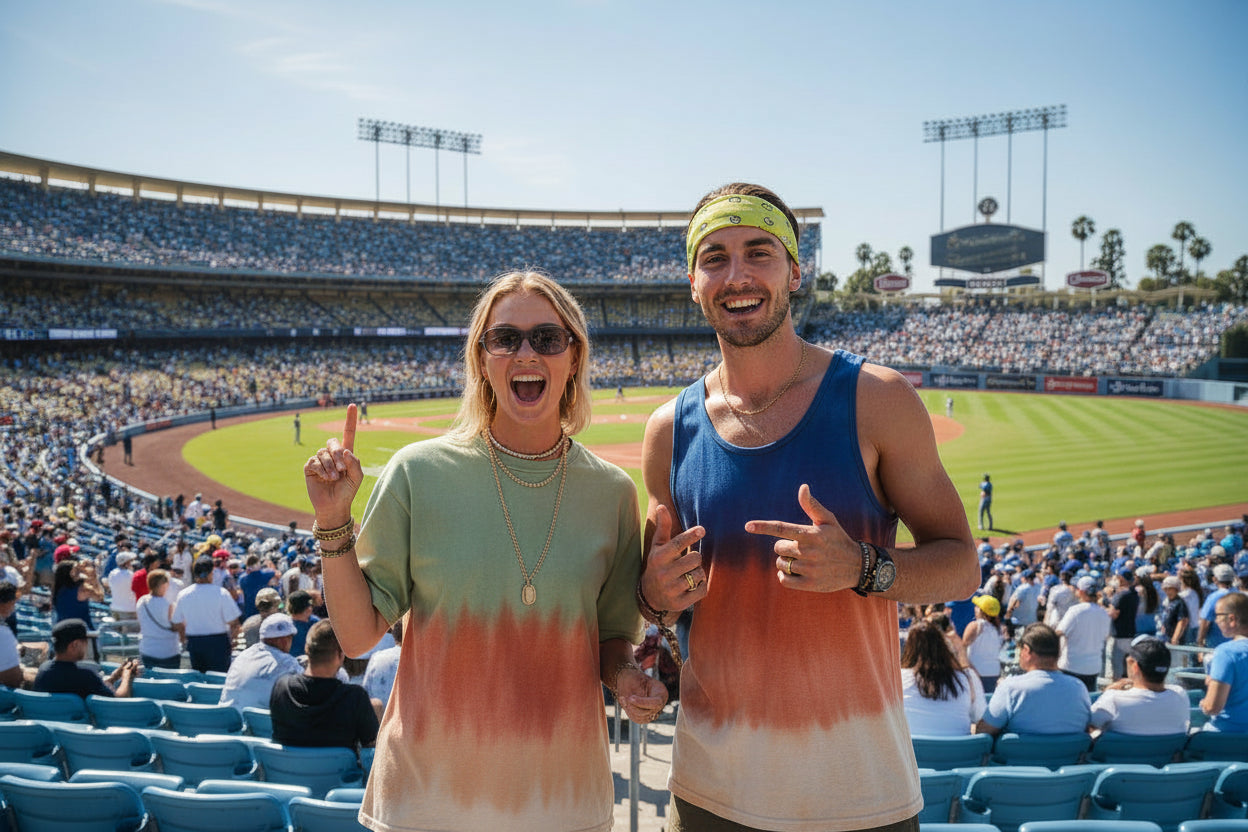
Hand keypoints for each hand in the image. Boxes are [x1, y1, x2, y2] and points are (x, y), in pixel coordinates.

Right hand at [304, 404, 363, 524]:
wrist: (334, 505)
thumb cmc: (347, 491)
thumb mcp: (357, 477)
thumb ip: (354, 463)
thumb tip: (344, 450)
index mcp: (345, 454)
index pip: (348, 433)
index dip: (350, 419)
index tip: (353, 405)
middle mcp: (332, 454)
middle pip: (333, 442)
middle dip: (337, 455)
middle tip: (342, 470)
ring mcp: (320, 460)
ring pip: (323, 452)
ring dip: (330, 466)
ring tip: (334, 478)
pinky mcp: (310, 467)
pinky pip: (314, 461)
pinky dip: (321, 469)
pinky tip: (325, 478)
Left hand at [615, 666, 667, 723]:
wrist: (629, 682)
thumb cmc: (633, 678)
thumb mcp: (635, 679)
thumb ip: (637, 690)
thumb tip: (632, 700)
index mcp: (661, 692)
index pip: (656, 703)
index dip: (642, 702)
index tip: (630, 697)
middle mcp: (660, 704)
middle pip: (648, 712)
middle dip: (633, 706)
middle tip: (623, 697)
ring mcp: (654, 711)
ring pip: (642, 718)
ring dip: (630, 709)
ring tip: (623, 699)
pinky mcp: (646, 717)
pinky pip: (638, 720)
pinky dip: (630, 713)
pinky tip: (625, 704)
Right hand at [640, 505, 705, 614]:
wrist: (651, 596)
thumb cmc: (658, 564)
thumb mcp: (658, 547)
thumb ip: (663, 527)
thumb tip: (661, 506)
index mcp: (658, 558)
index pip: (677, 544)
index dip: (691, 535)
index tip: (702, 530)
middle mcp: (663, 574)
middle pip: (695, 558)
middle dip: (695, 558)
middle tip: (689, 561)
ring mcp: (671, 590)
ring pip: (700, 574)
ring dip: (698, 573)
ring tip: (688, 574)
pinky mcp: (680, 603)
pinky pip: (702, 590)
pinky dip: (701, 586)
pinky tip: (691, 586)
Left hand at [745, 484, 859, 592]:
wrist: (857, 566)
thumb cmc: (838, 539)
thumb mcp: (828, 520)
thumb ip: (812, 505)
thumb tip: (802, 487)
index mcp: (812, 534)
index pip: (782, 528)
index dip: (763, 526)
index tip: (748, 526)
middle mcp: (809, 552)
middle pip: (778, 547)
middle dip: (785, 546)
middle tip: (802, 547)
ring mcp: (809, 569)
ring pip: (781, 564)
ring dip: (787, 562)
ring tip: (804, 560)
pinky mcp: (810, 584)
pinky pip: (784, 580)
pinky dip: (785, 576)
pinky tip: (797, 572)